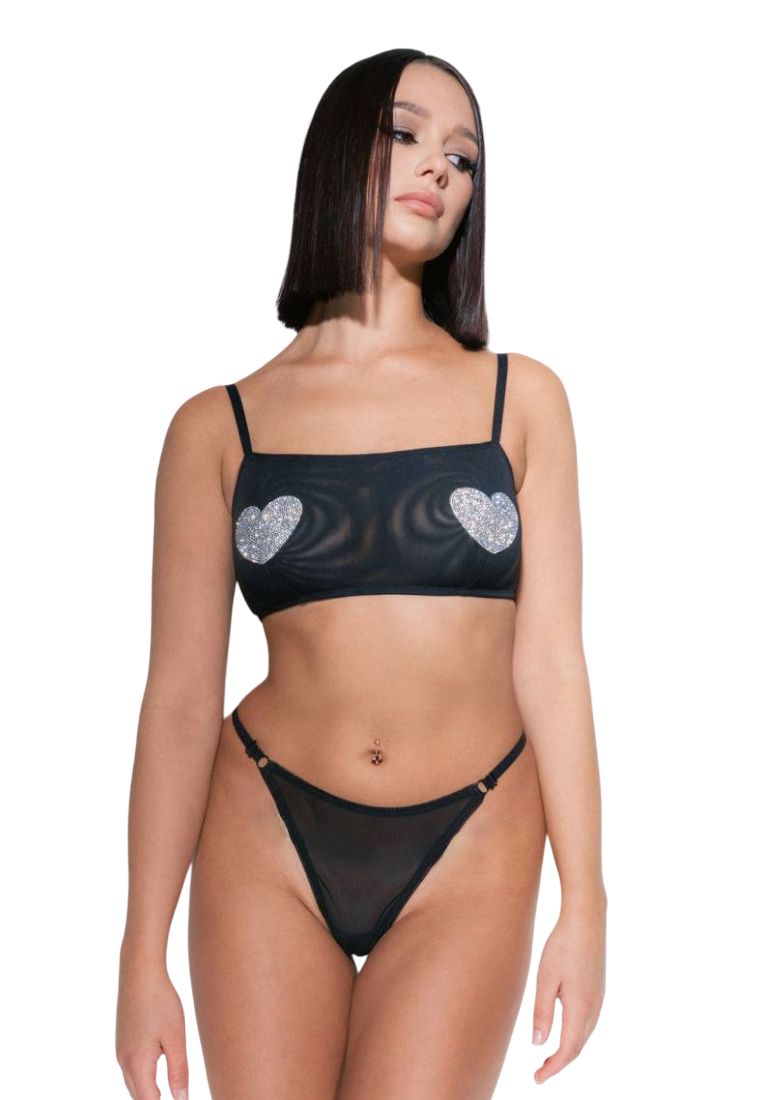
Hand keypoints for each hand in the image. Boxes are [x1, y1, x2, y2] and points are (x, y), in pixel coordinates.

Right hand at [116, 953, 188, 1099]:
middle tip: (175, 1094)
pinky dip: (143, 1076)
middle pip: (138, 1096)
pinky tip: (156, 1068)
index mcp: (137, 1064)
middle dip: (154, 1099)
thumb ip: (178, 1071)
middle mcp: (124, 1061)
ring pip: (133, 1083)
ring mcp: (120, 1050)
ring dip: (148, 1090)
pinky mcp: (122, 1040)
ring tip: (165, 1089)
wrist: (139, 972)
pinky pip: (131, 1068)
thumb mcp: (176, 1038)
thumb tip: (181, 1098)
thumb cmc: (161, 1001)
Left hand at [532, 896, 606, 1083]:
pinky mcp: (599, 988)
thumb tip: (538, 1045)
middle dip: (560, 1063)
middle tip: (539, 1072)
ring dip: (569, 1049)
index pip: (568, 1050)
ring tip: (548, 1056)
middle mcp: (595, 1007)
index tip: (537, 1079)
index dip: (553, 1068)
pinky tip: (564, 1029)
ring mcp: (600, 997)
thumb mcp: (545, 978)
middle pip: (578, 1046)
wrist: (586, 917)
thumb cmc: (562, 945)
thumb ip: (542, 1013)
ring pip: (585, 1034)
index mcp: (581, 1007)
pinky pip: (589, 1021)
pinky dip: (576, 1034)